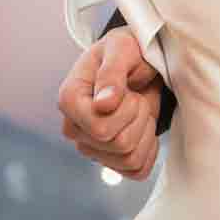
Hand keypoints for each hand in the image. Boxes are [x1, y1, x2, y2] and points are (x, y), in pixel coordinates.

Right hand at [55, 29, 162, 179]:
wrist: (139, 63)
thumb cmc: (127, 52)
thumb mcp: (122, 49)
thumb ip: (112, 73)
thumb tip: (102, 105)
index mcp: (69, 100)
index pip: (100, 128)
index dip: (126, 109)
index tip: (126, 88)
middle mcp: (74, 128)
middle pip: (120, 144)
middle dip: (139, 116)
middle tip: (135, 96)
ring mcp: (91, 148)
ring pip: (130, 159)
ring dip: (146, 131)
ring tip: (138, 109)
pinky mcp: (110, 160)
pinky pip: (138, 170)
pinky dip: (150, 149)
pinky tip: (143, 127)